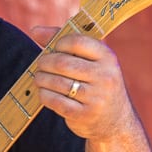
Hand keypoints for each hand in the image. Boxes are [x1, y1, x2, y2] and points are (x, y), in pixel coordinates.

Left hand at [29, 25, 136, 141]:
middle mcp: (105, 76)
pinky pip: (56, 101)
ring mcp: (96, 97)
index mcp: (108, 58)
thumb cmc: (97, 84)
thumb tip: (35, 31)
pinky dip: (44, 95)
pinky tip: (43, 92)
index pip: (77, 41)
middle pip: (63, 63)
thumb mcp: (92, 62)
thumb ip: (66, 43)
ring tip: (39, 78)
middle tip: (40, 65)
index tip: (54, 49)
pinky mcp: (84, 115)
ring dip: (41, 79)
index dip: (59, 43)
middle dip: (45, 62)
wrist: (116, 121)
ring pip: (57, 83)